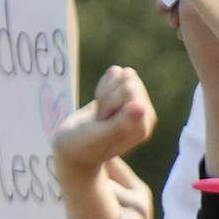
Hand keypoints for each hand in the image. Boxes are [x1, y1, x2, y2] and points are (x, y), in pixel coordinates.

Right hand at [53, 63, 156, 183]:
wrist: (73, 142)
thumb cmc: (84, 144)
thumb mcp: (98, 136)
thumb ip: (119, 124)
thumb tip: (143, 108)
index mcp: (142, 128)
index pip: (129, 93)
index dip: (108, 104)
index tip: (101, 123)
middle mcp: (145, 116)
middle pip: (127, 84)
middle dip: (107, 98)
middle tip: (100, 119)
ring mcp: (138, 103)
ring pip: (121, 77)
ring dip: (104, 93)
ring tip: (100, 114)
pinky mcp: (129, 93)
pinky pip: (115, 73)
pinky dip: (102, 86)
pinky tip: (100, 103)